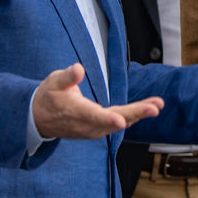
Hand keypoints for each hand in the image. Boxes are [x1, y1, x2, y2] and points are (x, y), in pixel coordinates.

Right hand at [33, 63, 162, 138]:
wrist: (40, 119)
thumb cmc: (48, 96)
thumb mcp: (53, 82)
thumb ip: (67, 77)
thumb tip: (78, 68)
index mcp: (75, 111)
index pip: (93, 116)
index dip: (107, 120)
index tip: (120, 120)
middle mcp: (86, 124)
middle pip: (114, 120)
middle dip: (136, 113)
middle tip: (155, 107)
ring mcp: (93, 129)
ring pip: (119, 123)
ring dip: (139, 114)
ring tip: (157, 105)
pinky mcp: (98, 129)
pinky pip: (119, 123)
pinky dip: (134, 116)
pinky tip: (148, 109)